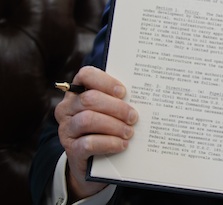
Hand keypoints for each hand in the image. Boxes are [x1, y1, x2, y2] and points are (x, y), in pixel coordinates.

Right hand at [55, 66, 137, 199]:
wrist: (91, 161)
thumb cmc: (105, 127)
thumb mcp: (109, 111)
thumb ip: (118, 100)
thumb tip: (141, 96)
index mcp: (78, 92)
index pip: (85, 75)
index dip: (105, 81)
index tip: (123, 92)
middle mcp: (67, 108)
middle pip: (89, 99)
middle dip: (116, 107)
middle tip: (133, 117)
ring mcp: (67, 129)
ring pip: (87, 120)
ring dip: (113, 126)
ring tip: (129, 132)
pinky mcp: (71, 149)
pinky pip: (88, 143)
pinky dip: (109, 143)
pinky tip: (122, 145)